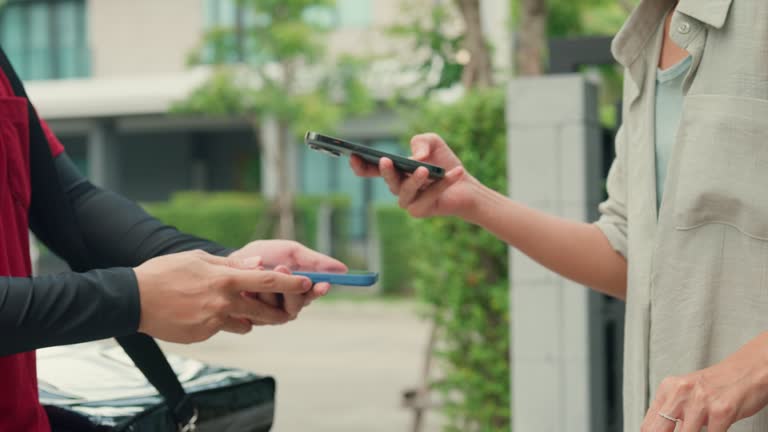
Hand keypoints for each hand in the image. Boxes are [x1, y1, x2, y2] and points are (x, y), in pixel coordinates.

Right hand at [134, 250, 313, 343]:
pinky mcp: (204, 335)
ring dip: (246, 317)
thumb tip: (257, 264)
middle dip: (277, 311)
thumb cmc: (165, 273)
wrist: (133, 300)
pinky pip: (222, 329)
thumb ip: (230, 264)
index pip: (266, 282)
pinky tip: (201, 312)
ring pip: (245, 324)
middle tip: (285, 310)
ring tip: (232, 307)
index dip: (290, 283)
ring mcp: (214, 322)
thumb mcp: (198, 259)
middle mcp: (224, 302)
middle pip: (263, 311)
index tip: (308, 282)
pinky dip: (220, 322)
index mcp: (225, 279)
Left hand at [228, 240, 346, 314]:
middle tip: (282, 267)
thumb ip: (315, 261)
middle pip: (298, 305)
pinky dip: (253, 294)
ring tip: (259, 267)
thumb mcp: (292, 252)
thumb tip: (343, 268)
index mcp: (301, 290)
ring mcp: (270, 313)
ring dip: (269, 288)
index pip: (315, 294)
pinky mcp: (252, 318)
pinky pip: (257, 311)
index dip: (320, 291)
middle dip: (290, 287)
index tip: (323, 284)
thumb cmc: (266, 255)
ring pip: (277, 309)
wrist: (233, 260)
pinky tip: (247, 282)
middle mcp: (288, 305)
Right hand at [349, 133, 476, 218]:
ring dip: (414, 180)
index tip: (353, 156)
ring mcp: (408, 201)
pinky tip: (457, 171)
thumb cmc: (444, 163)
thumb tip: (417, 158)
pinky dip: (443, 183)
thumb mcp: (433, 143)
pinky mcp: (422, 211)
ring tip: (424, 169)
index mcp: (394, 172)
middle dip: (386, 171)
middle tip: (385, 160)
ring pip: (405, 192)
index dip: (360, 165)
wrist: (466, 186)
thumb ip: (422, 141)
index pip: (370, 170)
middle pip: (388, 181)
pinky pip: (429, 197)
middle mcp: (397, 188)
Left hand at [642, 333, 767, 431]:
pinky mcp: (721, 410)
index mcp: (668, 389)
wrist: (748, 370)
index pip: (648, 425)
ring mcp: (700, 401)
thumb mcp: (686, 393)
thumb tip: (657, 429)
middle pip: (657, 431)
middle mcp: (680, 392)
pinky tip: (715, 431)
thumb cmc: (718, 385)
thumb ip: (670, 410)